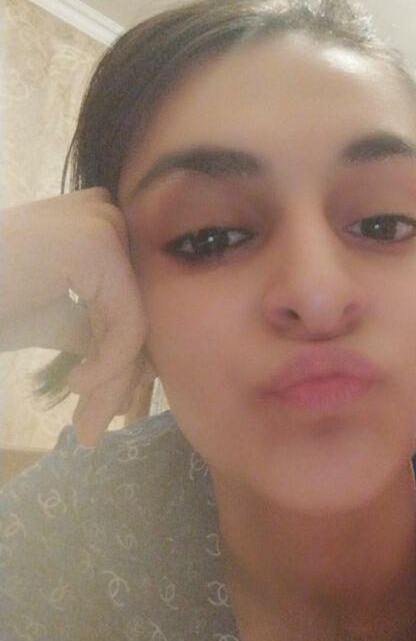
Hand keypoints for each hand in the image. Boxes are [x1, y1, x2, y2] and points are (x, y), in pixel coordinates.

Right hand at [0, 189, 150, 444]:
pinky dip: (109, 364)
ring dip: (113, 384)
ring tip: (87, 425)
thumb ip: (94, 326)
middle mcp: (104, 210)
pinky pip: (129, 321)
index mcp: (93, 220)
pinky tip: (77, 384)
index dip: (124, 357)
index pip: (131, 298)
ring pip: (136, 321)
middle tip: (94, 430)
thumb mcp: (51, 315)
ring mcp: (102, 222)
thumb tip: (138, 362)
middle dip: (120, 378)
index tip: (108, 407)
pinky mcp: (97, 243)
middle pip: (137, 309)